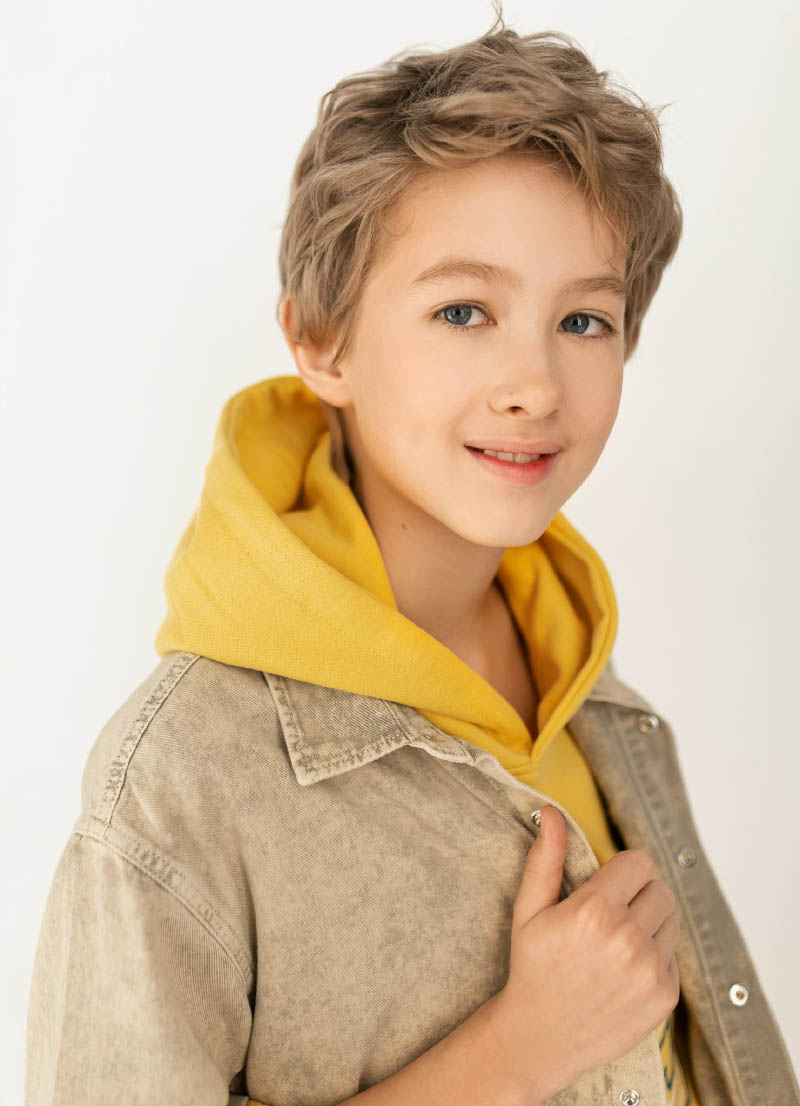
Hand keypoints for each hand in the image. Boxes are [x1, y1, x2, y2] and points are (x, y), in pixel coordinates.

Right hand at [481, 805, 679, 1103]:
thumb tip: (550, 812)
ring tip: (617, 941)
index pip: (638, 863)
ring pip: (671, 920)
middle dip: (638, 894)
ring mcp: (649, 970)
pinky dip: (655, 957)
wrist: (540, 1037)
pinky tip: (624, 970)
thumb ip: (545, 858)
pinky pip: (673, 956)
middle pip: (660, 889)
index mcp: (594, 910)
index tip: (606, 885)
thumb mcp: (529, 910)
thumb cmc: (532, 968)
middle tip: (611, 913)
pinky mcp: (664, 996)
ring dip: (650, 923)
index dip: (622, 870)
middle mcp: (627, 939)